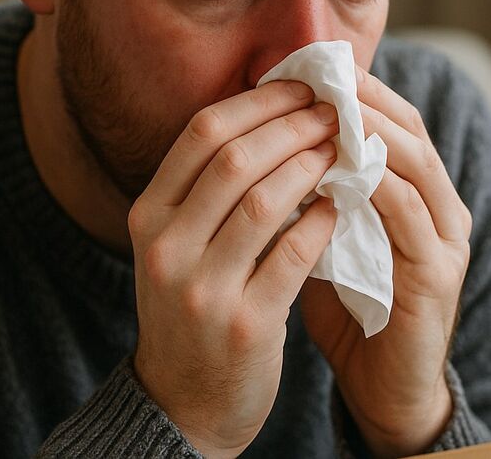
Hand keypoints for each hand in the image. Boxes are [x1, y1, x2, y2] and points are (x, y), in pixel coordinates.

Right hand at [128, 81, 340, 457]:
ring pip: (267, 202)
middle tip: (334, 111)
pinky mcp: (244, 324)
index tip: (301, 86)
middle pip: (236, 159)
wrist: (184, 404)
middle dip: (293, 125)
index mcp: (148, 215)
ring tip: (342, 150)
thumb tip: (271, 109)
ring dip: (312, 166)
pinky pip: (293, 256)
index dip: (259, 101)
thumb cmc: (193, 307)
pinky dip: (321, 222)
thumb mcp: (176, 244)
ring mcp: (202, 288)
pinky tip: (338, 206)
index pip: (204, 133)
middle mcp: (165, 247)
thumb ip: (207, 187)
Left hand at [301, 67, 472, 456]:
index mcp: (420, 196)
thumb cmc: (352, 311)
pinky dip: (375, 188)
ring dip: (370, 134)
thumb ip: (318, 194)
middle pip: (411, 132)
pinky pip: (407, 219)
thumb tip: (269, 143)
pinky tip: (339, 172)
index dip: (359, 91)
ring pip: (415, 166)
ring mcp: (446, 243)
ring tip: (327, 110)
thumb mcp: (332, 238)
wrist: (384, 392)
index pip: (396, 123)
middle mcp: (443, 210)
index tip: (312, 66)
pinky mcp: (437, 279)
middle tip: (321, 75)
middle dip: (366, 100)